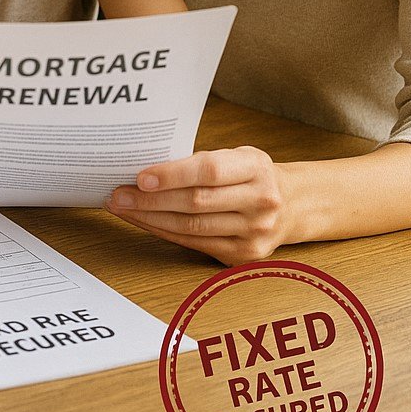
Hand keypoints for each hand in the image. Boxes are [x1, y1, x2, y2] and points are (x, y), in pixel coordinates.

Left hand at [104, 147, 287, 264]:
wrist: (291, 206)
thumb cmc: (251, 175)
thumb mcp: (236, 156)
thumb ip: (201, 161)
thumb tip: (146, 167)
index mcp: (256, 169)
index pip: (209, 171)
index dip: (172, 174)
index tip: (140, 177)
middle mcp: (260, 202)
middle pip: (196, 202)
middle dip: (150, 200)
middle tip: (119, 194)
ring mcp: (254, 232)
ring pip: (192, 226)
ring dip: (150, 218)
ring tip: (122, 208)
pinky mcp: (243, 256)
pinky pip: (195, 243)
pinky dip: (164, 233)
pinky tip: (143, 222)